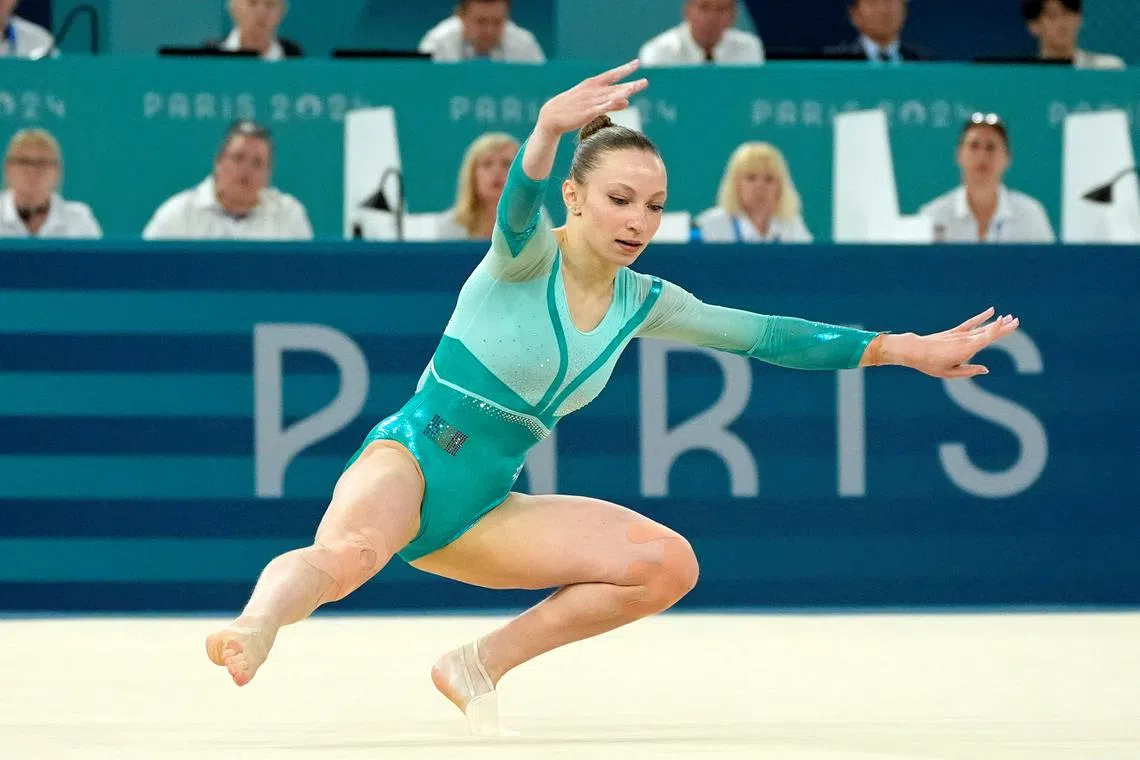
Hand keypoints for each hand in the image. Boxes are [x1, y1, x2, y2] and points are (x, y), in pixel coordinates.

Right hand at [536, 59, 648, 136]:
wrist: (551, 116)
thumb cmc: (572, 108)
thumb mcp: (593, 103)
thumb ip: (611, 102)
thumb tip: (627, 101)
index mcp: (592, 84)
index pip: (611, 75)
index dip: (624, 69)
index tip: (637, 63)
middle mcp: (593, 91)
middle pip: (615, 86)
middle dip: (630, 84)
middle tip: (645, 82)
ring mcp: (590, 101)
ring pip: (610, 96)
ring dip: (623, 92)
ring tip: (635, 88)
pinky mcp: (587, 113)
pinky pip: (601, 108)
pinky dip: (611, 104)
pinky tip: (621, 103)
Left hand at [877, 307, 1020, 378]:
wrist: (914, 350)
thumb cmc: (931, 364)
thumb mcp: (949, 372)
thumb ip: (968, 371)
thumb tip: (986, 369)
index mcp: (965, 350)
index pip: (985, 338)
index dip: (996, 330)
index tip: (1005, 321)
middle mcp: (965, 340)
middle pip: (988, 332)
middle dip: (1003, 327)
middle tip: (1017, 321)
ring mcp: (960, 334)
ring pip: (982, 327)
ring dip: (996, 323)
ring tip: (1010, 318)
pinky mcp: (955, 332)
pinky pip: (971, 323)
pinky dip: (981, 317)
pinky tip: (991, 311)